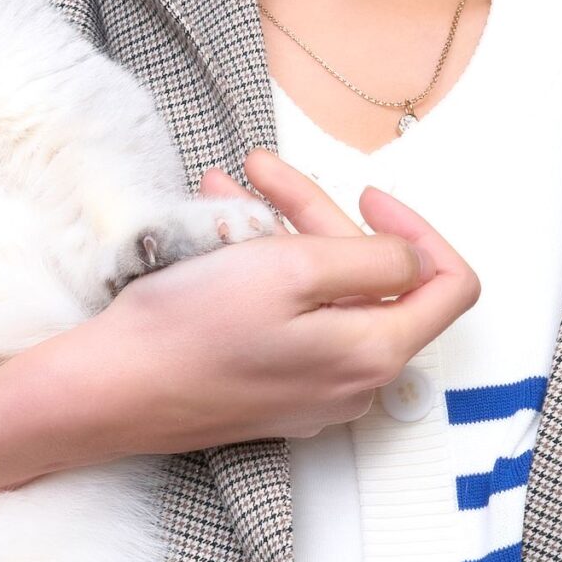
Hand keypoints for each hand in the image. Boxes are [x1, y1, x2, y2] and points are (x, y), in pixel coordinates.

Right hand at [86, 146, 479, 447]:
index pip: (449, 286)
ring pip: (325, 293)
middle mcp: (355, 381)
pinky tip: (221, 231)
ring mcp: (315, 390)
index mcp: (375, 352)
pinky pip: (292, 319)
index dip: (419, 229)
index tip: (369, 196)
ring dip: (283, 233)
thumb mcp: (295, 267)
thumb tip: (412, 259)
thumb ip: (375, 260)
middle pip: (373, 281)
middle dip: (322, 216)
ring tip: (228, 189)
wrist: (112, 388)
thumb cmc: (194, 328)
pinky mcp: (275, 390)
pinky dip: (265, 270)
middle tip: (266, 171)